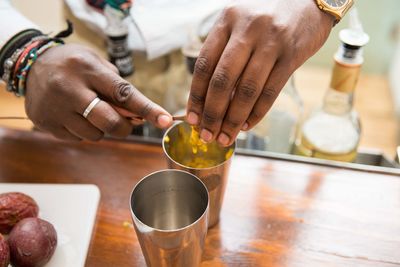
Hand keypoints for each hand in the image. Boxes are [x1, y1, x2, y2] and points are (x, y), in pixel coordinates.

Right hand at [25, 44, 171, 140]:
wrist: (31, 64)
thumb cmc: (73, 64)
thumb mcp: (96, 63)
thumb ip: (117, 87)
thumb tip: (138, 115)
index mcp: (87, 69)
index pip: (124, 94)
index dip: (147, 109)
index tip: (166, 120)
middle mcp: (69, 89)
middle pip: (110, 122)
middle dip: (124, 127)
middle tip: (125, 123)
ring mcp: (55, 108)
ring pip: (95, 135)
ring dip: (101, 128)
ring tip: (91, 111)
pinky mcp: (45, 123)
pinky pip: (78, 138)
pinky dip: (83, 131)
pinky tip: (75, 116)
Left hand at [187, 0, 333, 145]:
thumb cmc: (266, 15)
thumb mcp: (239, 22)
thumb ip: (223, 50)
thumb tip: (208, 96)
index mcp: (227, 20)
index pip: (205, 65)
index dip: (196, 96)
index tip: (192, 118)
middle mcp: (247, 30)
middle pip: (222, 81)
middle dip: (212, 114)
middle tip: (206, 135)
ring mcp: (271, 42)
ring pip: (246, 90)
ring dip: (234, 119)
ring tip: (225, 137)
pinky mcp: (292, 55)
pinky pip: (270, 92)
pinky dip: (257, 113)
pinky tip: (247, 125)